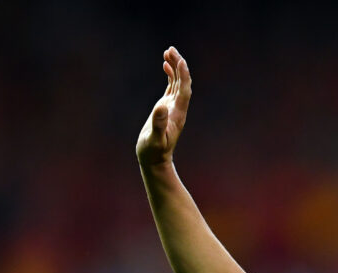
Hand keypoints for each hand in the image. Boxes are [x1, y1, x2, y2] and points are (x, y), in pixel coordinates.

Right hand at [136, 47, 191, 166]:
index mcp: (178, 114)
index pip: (184, 90)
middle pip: (182, 83)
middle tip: (171, 49)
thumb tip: (161, 107)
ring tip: (168, 52)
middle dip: (179, 66)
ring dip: (174, 67)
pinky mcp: (166, 107)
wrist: (154, 158)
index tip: (180, 60)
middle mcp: (178, 108)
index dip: (184, 76)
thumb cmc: (154, 151)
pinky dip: (170, 75)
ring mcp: (173, 107)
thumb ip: (158, 124)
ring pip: (177, 82)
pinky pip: (171, 87)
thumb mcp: (155, 138)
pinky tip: (165, 65)